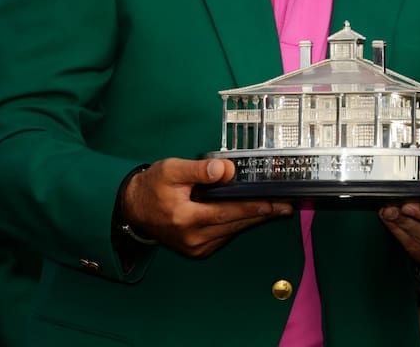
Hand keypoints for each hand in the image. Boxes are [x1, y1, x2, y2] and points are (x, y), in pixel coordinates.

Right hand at [121, 157, 293, 257]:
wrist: (133, 209)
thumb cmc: (152, 187)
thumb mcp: (171, 170)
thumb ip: (198, 170)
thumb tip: (226, 171)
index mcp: (185, 218)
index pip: (227, 212)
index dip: (253, 208)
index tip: (275, 204)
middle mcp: (192, 237)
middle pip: (235, 224)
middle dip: (262, 214)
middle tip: (285, 206)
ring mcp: (195, 246)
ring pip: (231, 231)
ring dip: (252, 220)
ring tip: (275, 209)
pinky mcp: (196, 249)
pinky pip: (224, 236)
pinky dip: (238, 225)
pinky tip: (251, 215)